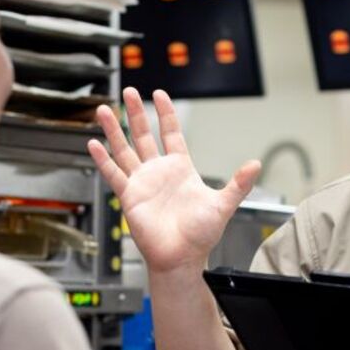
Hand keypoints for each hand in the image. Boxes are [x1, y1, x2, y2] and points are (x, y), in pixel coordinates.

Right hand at [87, 88, 259, 276]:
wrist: (181, 258)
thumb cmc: (201, 236)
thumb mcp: (223, 204)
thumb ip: (238, 183)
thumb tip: (255, 164)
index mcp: (181, 169)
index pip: (171, 133)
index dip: (165, 114)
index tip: (159, 94)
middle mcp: (159, 172)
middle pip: (144, 135)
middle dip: (136, 113)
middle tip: (129, 92)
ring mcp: (143, 183)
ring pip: (125, 149)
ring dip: (114, 130)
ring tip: (105, 109)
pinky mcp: (129, 196)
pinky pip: (114, 174)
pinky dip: (103, 159)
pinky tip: (93, 143)